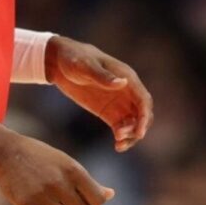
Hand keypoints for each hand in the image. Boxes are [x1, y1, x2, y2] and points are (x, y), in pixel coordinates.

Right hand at [0, 132, 113, 204]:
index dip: (93, 202)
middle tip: (66, 200)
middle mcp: (59, 183)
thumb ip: (88, 182)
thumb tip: (110, 195)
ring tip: (52, 203)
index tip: (83, 197)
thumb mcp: (67, 163)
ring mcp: (42, 195)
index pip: (97, 200)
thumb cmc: (42, 158)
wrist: (7, 152)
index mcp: (73, 170)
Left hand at [46, 36, 152, 151]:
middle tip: (122, 138)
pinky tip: (117, 146)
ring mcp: (118, 102)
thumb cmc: (74, 58)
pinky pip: (121, 127)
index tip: (139, 132)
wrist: (61, 62)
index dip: (144, 116)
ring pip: (134, 123)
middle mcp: (127, 91)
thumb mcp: (85, 65)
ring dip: (130, 135)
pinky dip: (122, 137)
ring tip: (119, 145)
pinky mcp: (108, 112)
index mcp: (127, 78)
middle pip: (142, 113)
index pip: (143, 100)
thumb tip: (122, 83)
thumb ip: (102, 76)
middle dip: (138, 128)